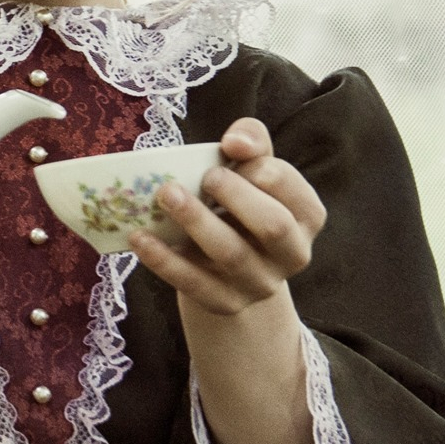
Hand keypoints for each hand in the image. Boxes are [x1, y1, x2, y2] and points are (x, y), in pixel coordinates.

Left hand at [128, 118, 327, 315]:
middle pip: (272, 226)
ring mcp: (259, 284)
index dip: (265, 170)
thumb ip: (252, 145)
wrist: (228, 271)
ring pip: (231, 255)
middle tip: (206, 176)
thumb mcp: (252, 173)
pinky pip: (193, 284)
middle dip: (237, 197)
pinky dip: (164, 260)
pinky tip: (139, 237)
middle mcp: (292, 254)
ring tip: (165, 194)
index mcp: (305, 218)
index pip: (295, 192)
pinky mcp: (225, 303)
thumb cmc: (240, 206)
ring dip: (196, 221)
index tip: (232, 151)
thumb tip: (236, 141)